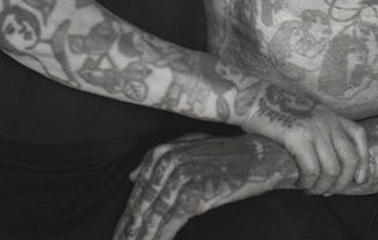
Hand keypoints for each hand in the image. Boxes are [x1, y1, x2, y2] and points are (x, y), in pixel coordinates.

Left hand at [113, 133, 295, 239]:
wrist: (257, 156)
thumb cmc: (224, 153)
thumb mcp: (189, 146)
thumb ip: (159, 158)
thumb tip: (132, 176)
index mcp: (163, 152)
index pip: (139, 190)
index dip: (128, 215)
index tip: (119, 234)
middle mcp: (168, 162)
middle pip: (143, 204)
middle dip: (130, 229)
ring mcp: (181, 177)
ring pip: (154, 215)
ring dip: (142, 237)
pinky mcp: (195, 193)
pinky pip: (171, 220)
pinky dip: (161, 236)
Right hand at [243, 86, 367, 194]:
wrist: (249, 96)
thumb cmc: (271, 108)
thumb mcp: (303, 113)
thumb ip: (317, 129)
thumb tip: (325, 160)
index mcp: (329, 113)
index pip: (359, 136)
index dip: (363, 160)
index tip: (360, 178)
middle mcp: (326, 119)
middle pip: (350, 158)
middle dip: (341, 182)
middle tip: (326, 190)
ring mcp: (313, 127)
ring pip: (332, 169)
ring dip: (322, 186)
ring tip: (309, 189)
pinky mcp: (298, 136)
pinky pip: (312, 170)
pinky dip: (308, 183)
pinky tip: (299, 183)